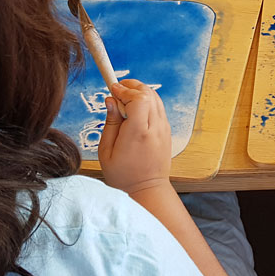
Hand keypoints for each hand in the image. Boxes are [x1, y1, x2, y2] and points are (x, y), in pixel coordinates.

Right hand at [98, 79, 173, 194]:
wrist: (147, 189)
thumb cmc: (123, 175)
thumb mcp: (106, 150)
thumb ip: (110, 122)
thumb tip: (111, 100)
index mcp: (138, 133)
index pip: (139, 99)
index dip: (125, 90)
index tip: (112, 89)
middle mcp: (155, 128)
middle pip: (149, 93)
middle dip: (132, 86)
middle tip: (117, 88)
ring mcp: (164, 129)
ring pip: (156, 98)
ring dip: (140, 91)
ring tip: (124, 97)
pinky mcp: (167, 131)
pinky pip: (159, 107)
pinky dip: (147, 101)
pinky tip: (134, 108)